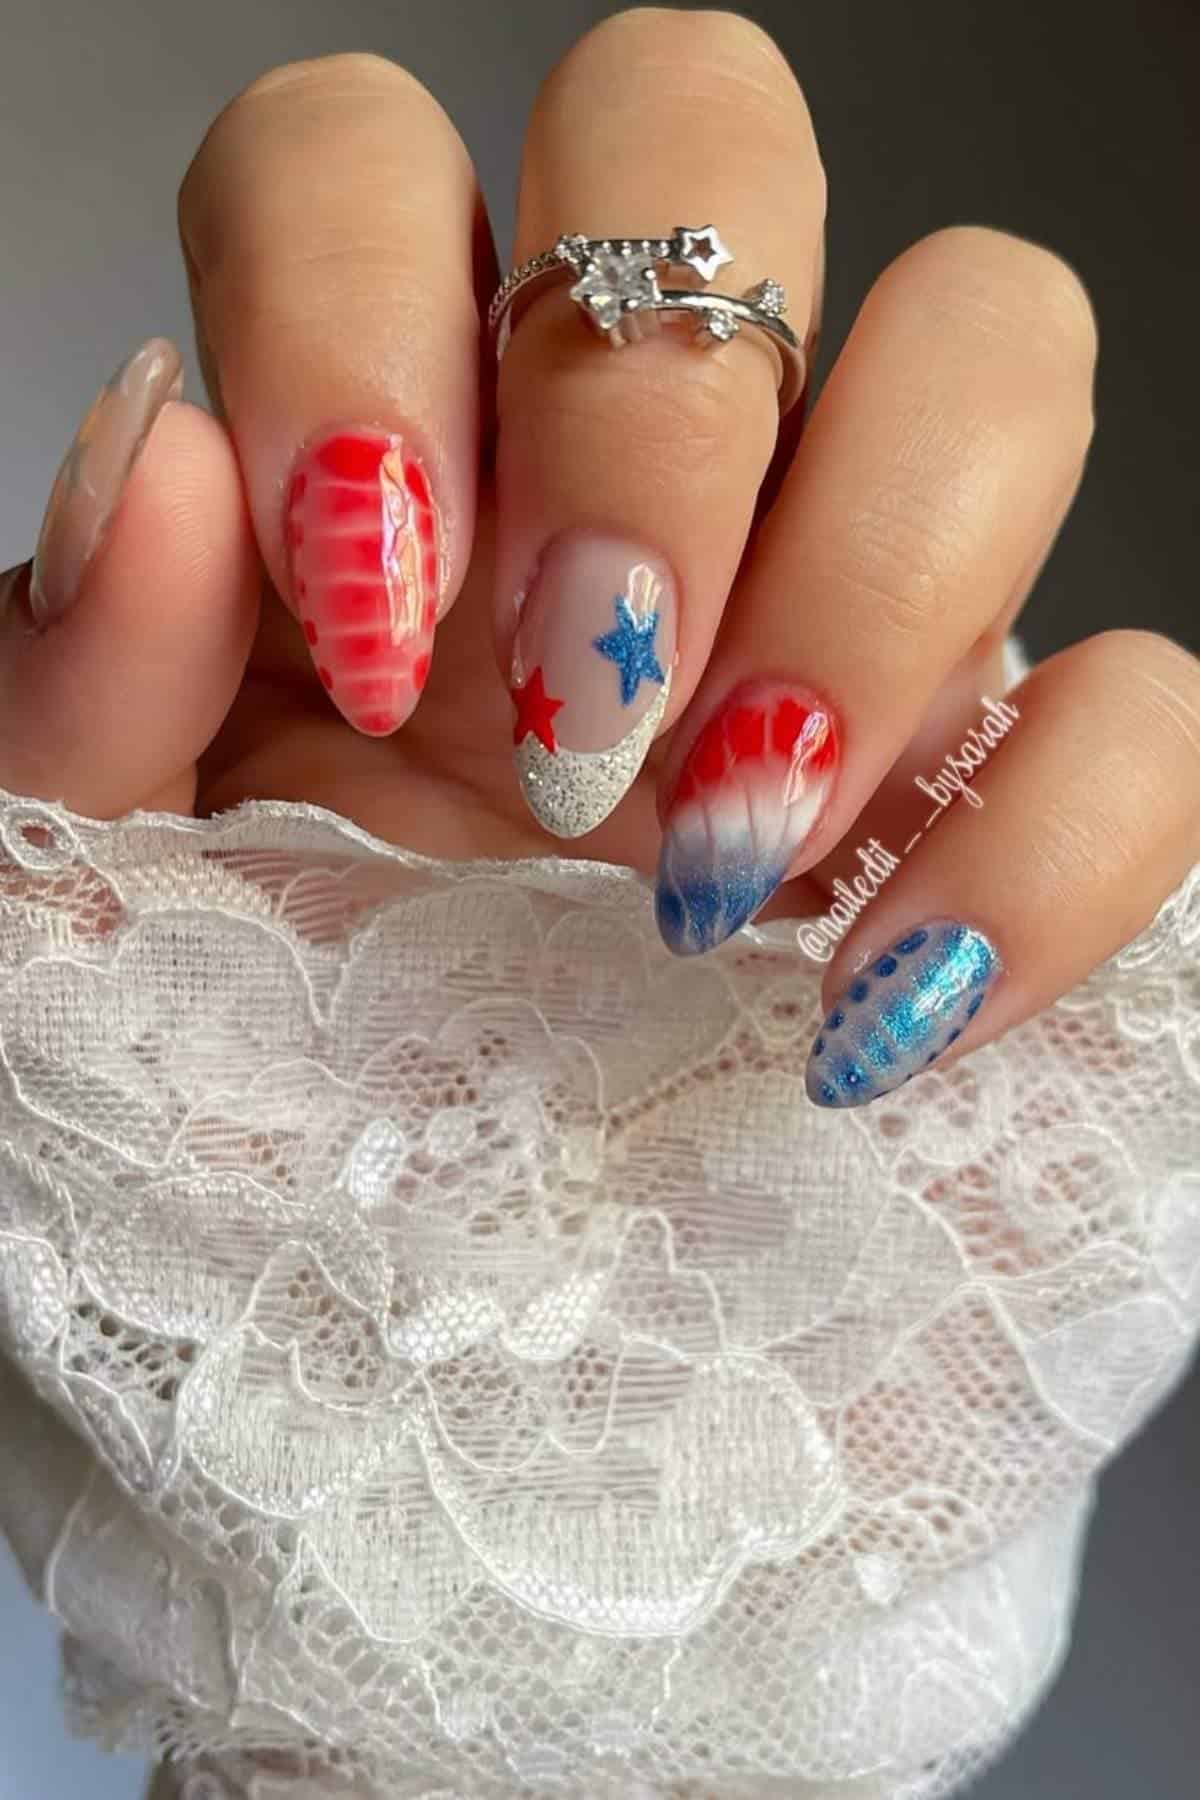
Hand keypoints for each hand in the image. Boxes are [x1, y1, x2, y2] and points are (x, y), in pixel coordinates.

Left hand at [2, 10, 1196, 1107]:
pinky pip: (1144, 707)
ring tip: (725, 855)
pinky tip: (880, 998)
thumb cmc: (236, 1038)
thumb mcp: (94, 874)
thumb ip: (78, 676)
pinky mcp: (984, 781)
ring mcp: (838, 594)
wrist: (395, 1258)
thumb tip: (164, 459)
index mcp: (371, 436)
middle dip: (653, 413)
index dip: (361, 313)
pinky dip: (1058, 835)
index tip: (366, 606)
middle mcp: (619, 458)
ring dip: (876, 581)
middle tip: (580, 705)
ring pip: (994, 338)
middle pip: (713, 129)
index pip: (367, 157)